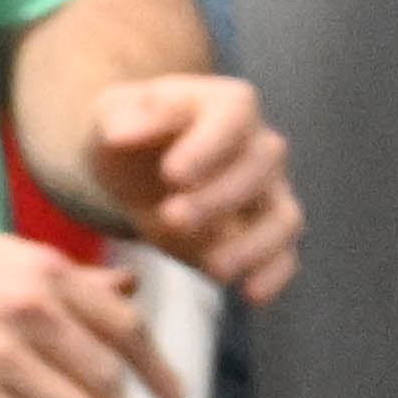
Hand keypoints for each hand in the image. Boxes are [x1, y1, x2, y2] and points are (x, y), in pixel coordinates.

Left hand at [76, 73, 302, 304]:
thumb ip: (118, 119)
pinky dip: (275, 275)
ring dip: (253, 244)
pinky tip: (249, 295)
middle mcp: (258, 144)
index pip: (234, 114)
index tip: (172, 175)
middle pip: (261, 165)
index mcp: (225, 102)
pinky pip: (287, 255)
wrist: (135, 168)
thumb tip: (121, 134)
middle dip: (219, 197)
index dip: (209, 145)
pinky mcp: (265, 235)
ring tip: (213, 268)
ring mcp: (269, 191)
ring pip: (284, 216)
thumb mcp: (110, 115)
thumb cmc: (128, 133)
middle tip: (172, 218)